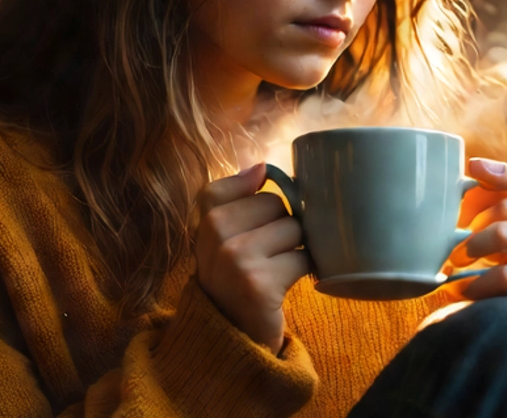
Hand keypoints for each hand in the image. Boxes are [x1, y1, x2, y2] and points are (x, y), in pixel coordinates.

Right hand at [195, 163, 309, 353]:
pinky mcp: (259, 283)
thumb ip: (236, 200)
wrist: (230, 342)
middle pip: (275, 203)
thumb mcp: (223, 240)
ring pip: (292, 228)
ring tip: (276, 270)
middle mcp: (214, 235)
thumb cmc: (234, 282)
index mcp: (204, 221)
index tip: (254, 226)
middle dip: (281, 227)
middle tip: (267, 255)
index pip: (234, 185)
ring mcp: (235, 258)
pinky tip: (285, 285)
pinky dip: (302, 271)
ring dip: (294, 249)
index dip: (255, 200)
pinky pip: (302, 257)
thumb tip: (261, 165)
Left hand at [453, 158, 506, 306]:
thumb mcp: (486, 228)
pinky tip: (461, 289)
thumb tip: (470, 171)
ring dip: (476, 245)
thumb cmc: (493, 264)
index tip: (473, 168)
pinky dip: (478, 282)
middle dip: (481, 219)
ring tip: (455, 262)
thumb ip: (480, 201)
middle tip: (457, 242)